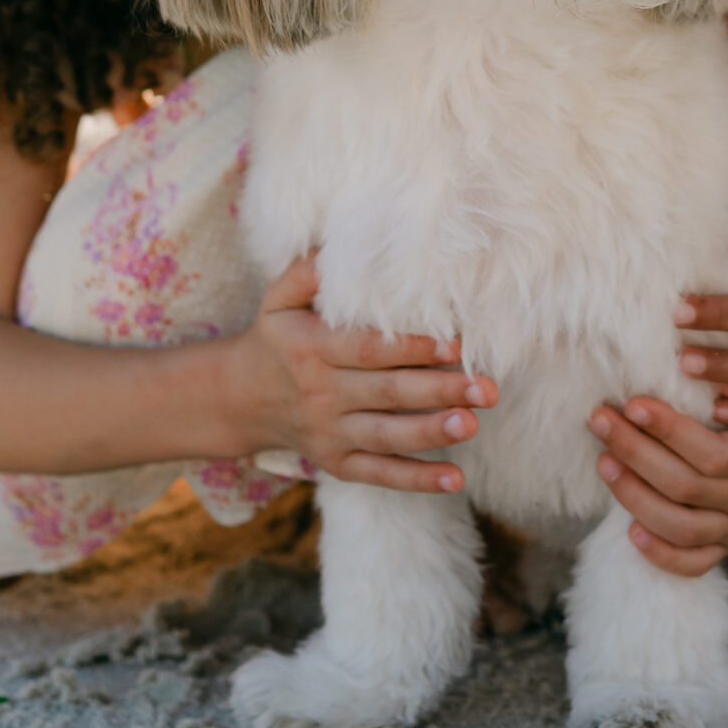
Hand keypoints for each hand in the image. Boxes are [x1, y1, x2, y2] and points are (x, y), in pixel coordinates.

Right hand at [222, 254, 497, 493]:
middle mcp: (320, 394)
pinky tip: (455, 479)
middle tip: (486, 387)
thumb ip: (305, 271)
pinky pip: (379, 474)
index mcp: (311, 348)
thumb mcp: (277, 298)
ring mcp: (329, 433)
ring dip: (432, 433)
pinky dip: (416, 480)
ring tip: (473, 424)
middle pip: (387, 394)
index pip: (368, 350)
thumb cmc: (277, 337)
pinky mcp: (337, 463)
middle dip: (439, 390)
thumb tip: (337, 247)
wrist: (241, 398)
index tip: (457, 343)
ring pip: (386, 436)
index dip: (413, 348)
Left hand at [587, 399, 727, 576]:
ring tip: (603, 460)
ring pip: (684, 527)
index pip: (713, 453)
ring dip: (636, 496)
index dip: (669, 431)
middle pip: (688, 487)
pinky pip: (696, 561)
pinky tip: (630, 531)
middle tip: (601, 417)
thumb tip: (689, 338)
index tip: (632, 400)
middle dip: (637, 452)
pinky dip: (663, 554)